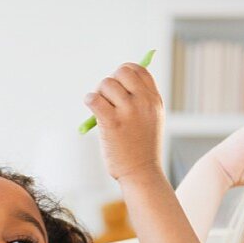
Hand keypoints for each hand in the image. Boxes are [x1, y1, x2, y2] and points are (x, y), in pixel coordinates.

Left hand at [84, 62, 163, 181]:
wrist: (141, 173)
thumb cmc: (143, 148)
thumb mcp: (151, 119)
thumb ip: (141, 100)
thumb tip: (119, 83)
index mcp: (154, 99)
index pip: (139, 70)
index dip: (125, 73)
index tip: (118, 85)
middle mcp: (143, 102)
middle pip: (121, 72)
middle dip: (110, 82)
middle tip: (106, 98)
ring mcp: (128, 111)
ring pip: (106, 84)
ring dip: (99, 94)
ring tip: (100, 109)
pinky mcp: (112, 122)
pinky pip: (94, 99)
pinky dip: (89, 100)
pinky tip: (91, 109)